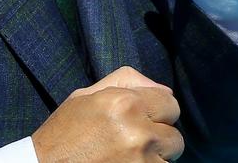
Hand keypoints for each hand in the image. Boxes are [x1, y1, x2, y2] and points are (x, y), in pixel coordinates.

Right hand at [31, 67, 183, 161]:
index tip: (145, 120)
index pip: (170, 102)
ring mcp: (140, 160)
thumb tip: (163, 89)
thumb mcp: (85, 96)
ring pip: (169, 157)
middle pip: (175, 134)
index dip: (158, 112)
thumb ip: (126, 82)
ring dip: (155, 158)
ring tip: (129, 157)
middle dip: (159, 137)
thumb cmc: (63, 135)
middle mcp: (137, 130)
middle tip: (135, 143)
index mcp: (125, 102)